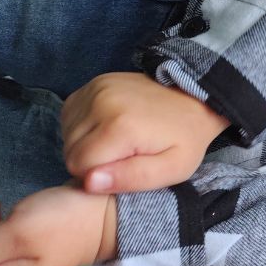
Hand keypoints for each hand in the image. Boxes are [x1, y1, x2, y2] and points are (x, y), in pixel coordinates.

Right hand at [61, 72, 230, 193]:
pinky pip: (70, 116)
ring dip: (87, 143)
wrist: (197, 97)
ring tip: (120, 142)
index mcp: (120, 127)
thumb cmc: (186, 139)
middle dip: (92, 161)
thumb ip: (131, 178)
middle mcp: (102, 102)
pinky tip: (110, 128)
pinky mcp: (95, 82)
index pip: (78, 166)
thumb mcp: (172, 169)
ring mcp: (96, 88)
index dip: (98, 176)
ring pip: (67, 133)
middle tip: (125, 156)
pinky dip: (84, 126)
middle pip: (70, 150)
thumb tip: (89, 182)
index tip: (125, 169)